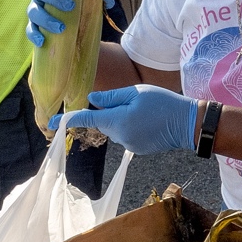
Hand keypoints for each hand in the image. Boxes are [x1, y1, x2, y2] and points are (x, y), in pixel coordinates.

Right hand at [26, 0, 75, 45]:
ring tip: (61, 28)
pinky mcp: (33, 25)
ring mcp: (35, 9)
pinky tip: (42, 41)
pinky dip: (34, 35)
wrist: (70, 25)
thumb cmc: (78, 4)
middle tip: (71, 6)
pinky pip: (30, 29)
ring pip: (34, 11)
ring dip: (46, 18)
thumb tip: (109, 2)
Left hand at [79, 85, 199, 155]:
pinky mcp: (137, 149)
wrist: (188, 124)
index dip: (68, 119)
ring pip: (114, 128)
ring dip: (121, 118)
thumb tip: (92, 99)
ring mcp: (129, 145)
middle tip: (131, 100)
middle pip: (103, 122)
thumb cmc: (163, 103)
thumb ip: (111, 97)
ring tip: (144, 110)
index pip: (87, 119)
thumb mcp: (136, 92)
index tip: (52, 122)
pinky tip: (148, 121)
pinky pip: (125, 135)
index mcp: (117, 121)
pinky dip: (130, 126)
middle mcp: (120, 137)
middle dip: (109, 111)